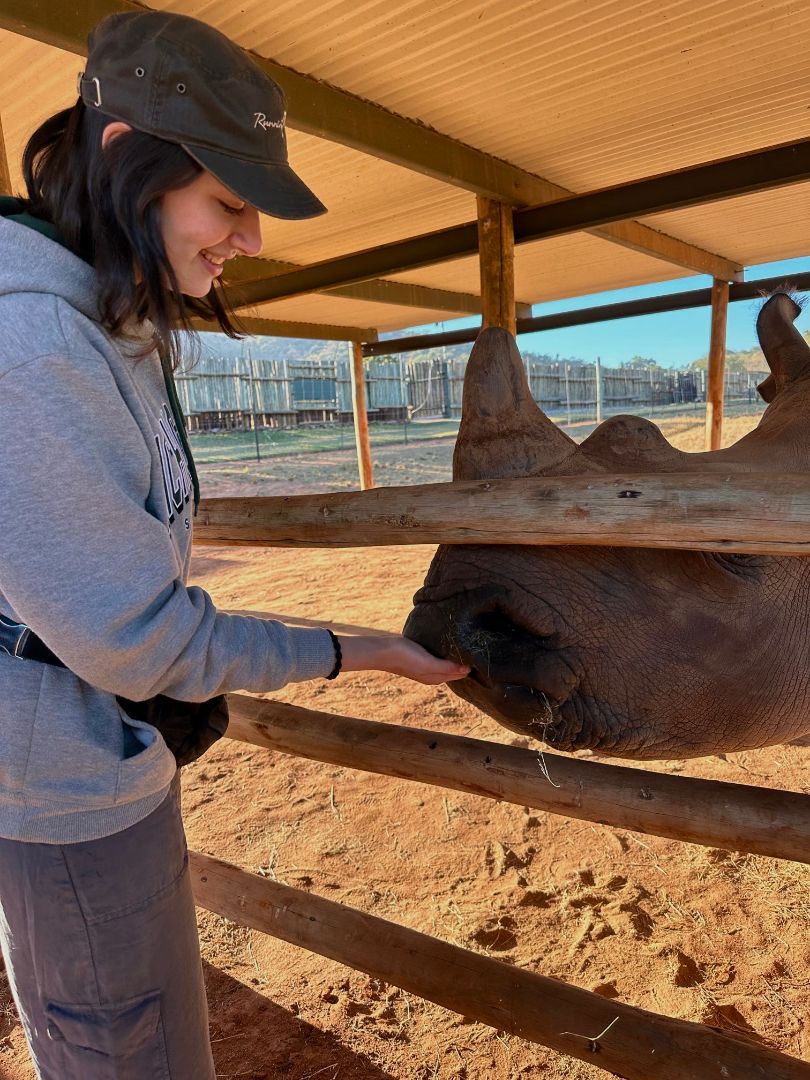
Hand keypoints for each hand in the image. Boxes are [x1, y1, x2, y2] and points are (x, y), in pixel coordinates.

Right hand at [338, 634, 469, 685]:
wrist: (382, 651)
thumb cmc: (405, 657)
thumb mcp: (428, 664)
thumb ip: (447, 668)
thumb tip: (467, 669)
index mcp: (436, 678)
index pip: (460, 674)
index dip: (471, 668)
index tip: (484, 658)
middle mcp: (432, 674)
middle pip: (455, 670)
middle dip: (466, 664)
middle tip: (481, 651)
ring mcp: (425, 665)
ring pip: (447, 663)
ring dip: (457, 658)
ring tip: (469, 647)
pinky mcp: (419, 656)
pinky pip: (438, 655)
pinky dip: (447, 653)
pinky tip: (449, 644)